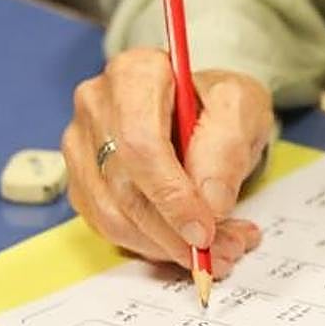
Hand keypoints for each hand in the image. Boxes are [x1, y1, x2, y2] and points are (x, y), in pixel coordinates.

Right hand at [61, 48, 274, 277]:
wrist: (204, 109)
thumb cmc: (219, 104)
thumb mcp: (242, 108)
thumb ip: (228, 147)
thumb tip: (210, 203)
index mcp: (134, 74)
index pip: (140, 144)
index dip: (172, 195)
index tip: (205, 229)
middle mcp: (97, 106)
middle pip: (125, 186)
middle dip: (176, 231)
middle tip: (223, 251)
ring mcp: (82, 145)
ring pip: (114, 215)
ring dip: (168, 246)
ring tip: (218, 250)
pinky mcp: (83, 181)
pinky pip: (110, 227)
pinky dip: (153, 246)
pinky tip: (188, 242)